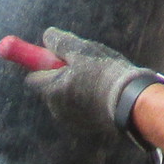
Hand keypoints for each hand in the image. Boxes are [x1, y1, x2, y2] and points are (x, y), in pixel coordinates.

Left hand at [21, 26, 163, 143]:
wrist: (130, 101)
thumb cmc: (104, 72)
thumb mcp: (81, 50)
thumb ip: (60, 42)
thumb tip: (47, 36)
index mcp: (51, 90)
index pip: (33, 77)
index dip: (43, 64)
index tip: (56, 55)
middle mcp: (56, 109)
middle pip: (51, 87)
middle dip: (62, 76)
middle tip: (83, 64)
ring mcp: (71, 120)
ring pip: (67, 98)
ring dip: (76, 87)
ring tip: (99, 77)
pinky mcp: (87, 126)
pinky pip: (80, 108)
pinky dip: (87, 99)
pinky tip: (104, 91)